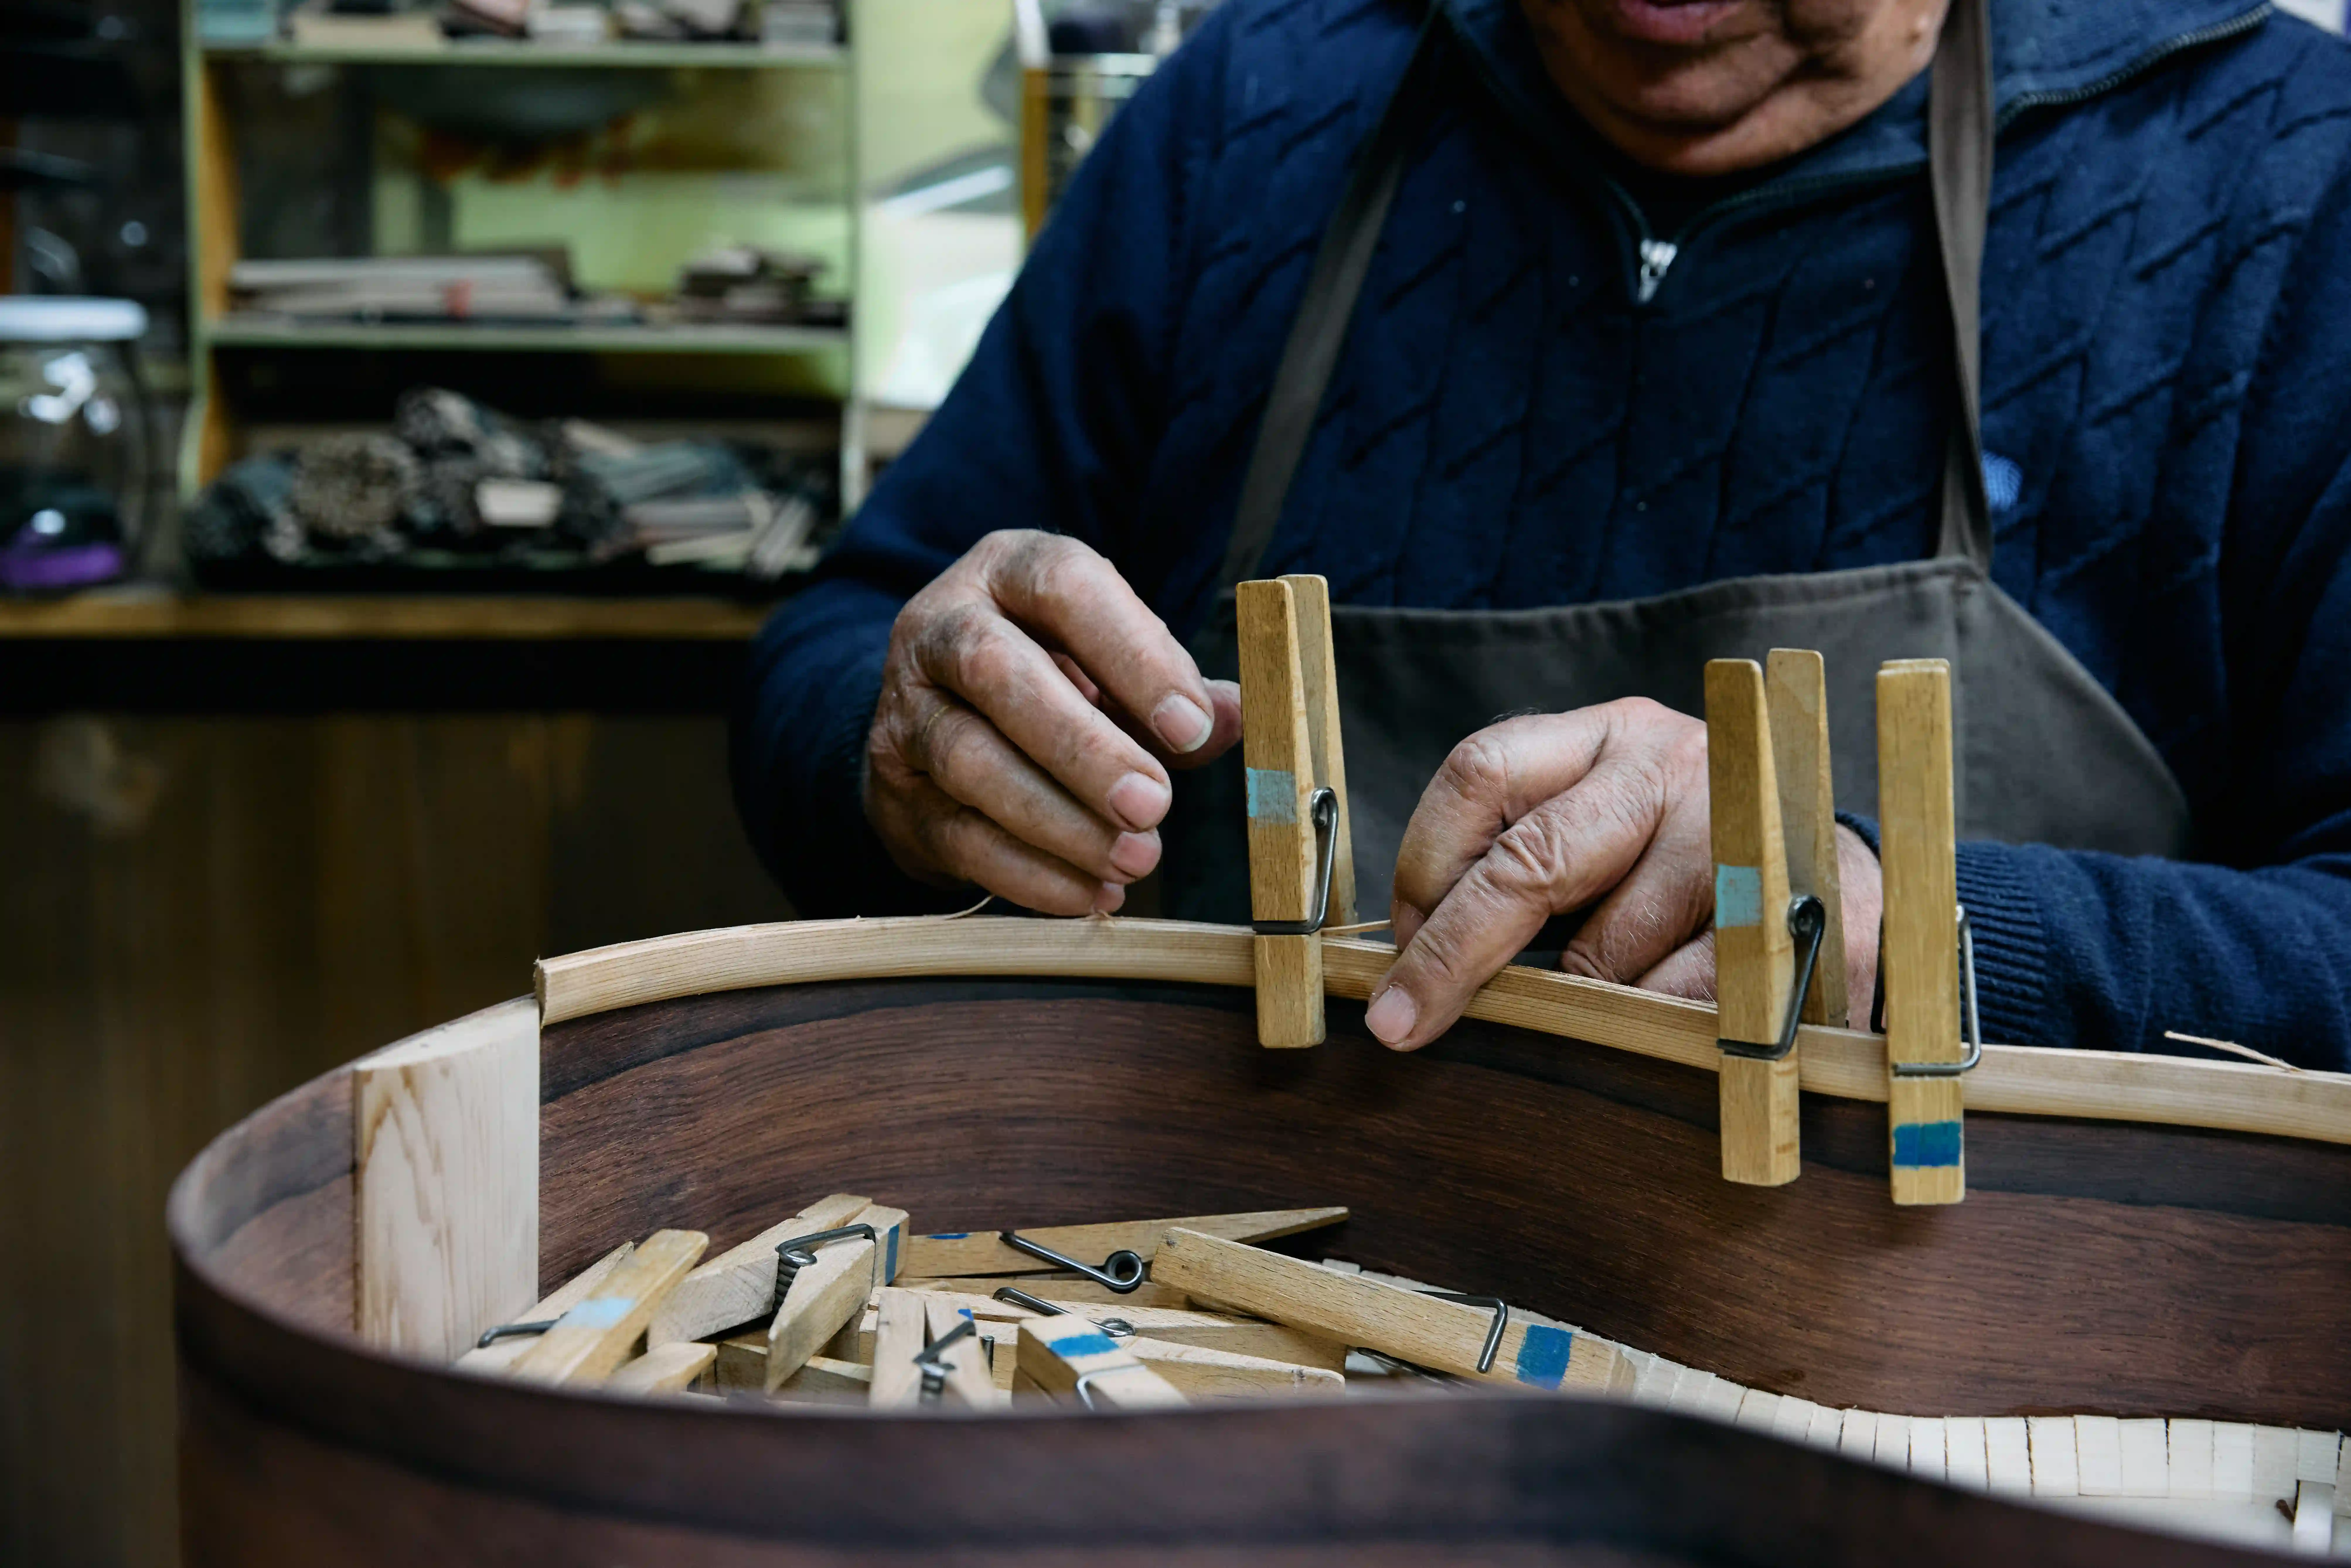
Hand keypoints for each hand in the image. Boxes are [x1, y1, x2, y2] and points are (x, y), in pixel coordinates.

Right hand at [865, 530, 1241, 914]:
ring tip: (1133, 859)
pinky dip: (1030, 873)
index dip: (1132, 655)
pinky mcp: (896, 791)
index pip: (1066, 589)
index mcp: (1010, 571)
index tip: (1189, 726)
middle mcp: (942, 628)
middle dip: (1082, 747)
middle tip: (1153, 805)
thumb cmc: (1053, 674)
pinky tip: (1090, 893)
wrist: (941, 715)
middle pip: (998, 674)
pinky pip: (959, 836)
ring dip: (1059, 821)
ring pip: (969, 761)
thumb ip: (1172, 684)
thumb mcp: (1113, 657)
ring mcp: (907, 710)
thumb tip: (1231, 718)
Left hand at [1364, 698, 1882, 1049]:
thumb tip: (1415, 963)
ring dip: (1575, 998)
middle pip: (1532, 859)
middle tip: (1403, 1020)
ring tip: (1590, 1006)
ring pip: (1607, 946)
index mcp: (1606, 735)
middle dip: (1456, 952)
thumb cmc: (1686, 864)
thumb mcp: (1598, 834)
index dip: (1425, 865)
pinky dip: (1648, 1024)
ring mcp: (1740, 830)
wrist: (1846, 879)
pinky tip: (1659, 1024)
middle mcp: (1671, 764)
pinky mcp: (1795, 908)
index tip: (1401, 940)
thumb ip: (1517, 867)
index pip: (1481, 772)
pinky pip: (1680, 995)